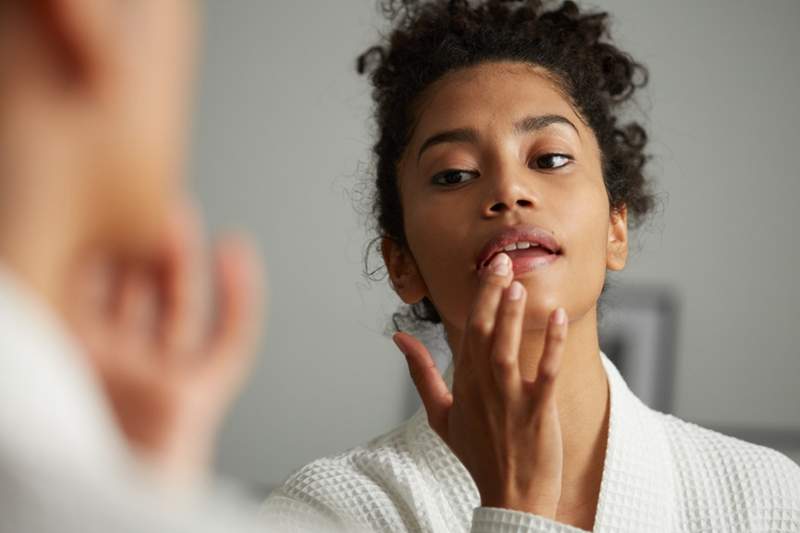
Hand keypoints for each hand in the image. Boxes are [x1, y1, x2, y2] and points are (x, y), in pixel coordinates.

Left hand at [70, 204, 264, 489]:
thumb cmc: (69, 451)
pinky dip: (240, 294)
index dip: (90, 246)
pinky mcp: (201, 393)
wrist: (115, 510)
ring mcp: (164, 376)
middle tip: (136, 194)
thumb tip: (29, 251)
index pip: (85, 291)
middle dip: (136, 243)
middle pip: (134, 292)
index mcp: (79, 361)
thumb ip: (48, 312)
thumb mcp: (45, 367)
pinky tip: (237, 252)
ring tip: (177, 210)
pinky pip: (231, 336)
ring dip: (183, 256)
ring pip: (180, 304)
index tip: (88, 203)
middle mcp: (122, 365)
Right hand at [393, 252, 566, 517]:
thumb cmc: (477, 454)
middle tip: (503, 260)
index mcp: (463, 383)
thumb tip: (399, 338)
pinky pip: (546, 373)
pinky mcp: (536, 413)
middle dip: (493, 294)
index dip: (480, 296)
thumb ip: (421, 373)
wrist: (509, 497)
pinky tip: (559, 319)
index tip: (490, 267)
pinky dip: (552, 346)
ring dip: (513, 316)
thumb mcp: (439, 413)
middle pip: (485, 332)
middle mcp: (483, 387)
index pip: (469, 330)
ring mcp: (509, 400)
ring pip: (508, 349)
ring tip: (520, 283)